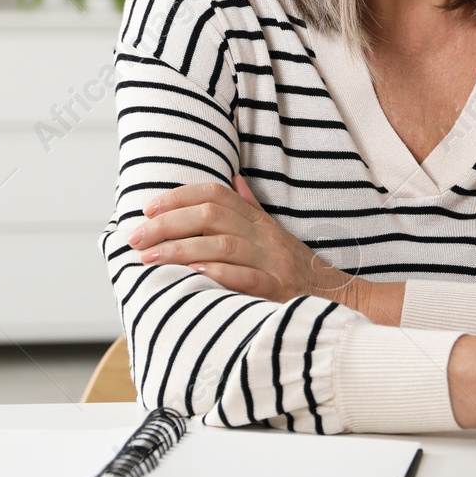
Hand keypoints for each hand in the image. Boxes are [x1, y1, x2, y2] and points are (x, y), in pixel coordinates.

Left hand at [127, 176, 404, 322]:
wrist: (340, 298)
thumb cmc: (298, 268)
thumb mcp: (274, 232)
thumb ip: (250, 206)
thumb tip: (232, 178)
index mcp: (258, 221)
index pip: (216, 194)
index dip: (179, 196)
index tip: (148, 208)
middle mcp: (263, 236)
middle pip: (211, 215)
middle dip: (168, 224)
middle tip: (135, 237)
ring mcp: (272, 262)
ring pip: (221, 245)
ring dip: (180, 250)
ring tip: (148, 258)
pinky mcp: (277, 290)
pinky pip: (245, 277)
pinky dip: (217, 274)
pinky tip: (191, 276)